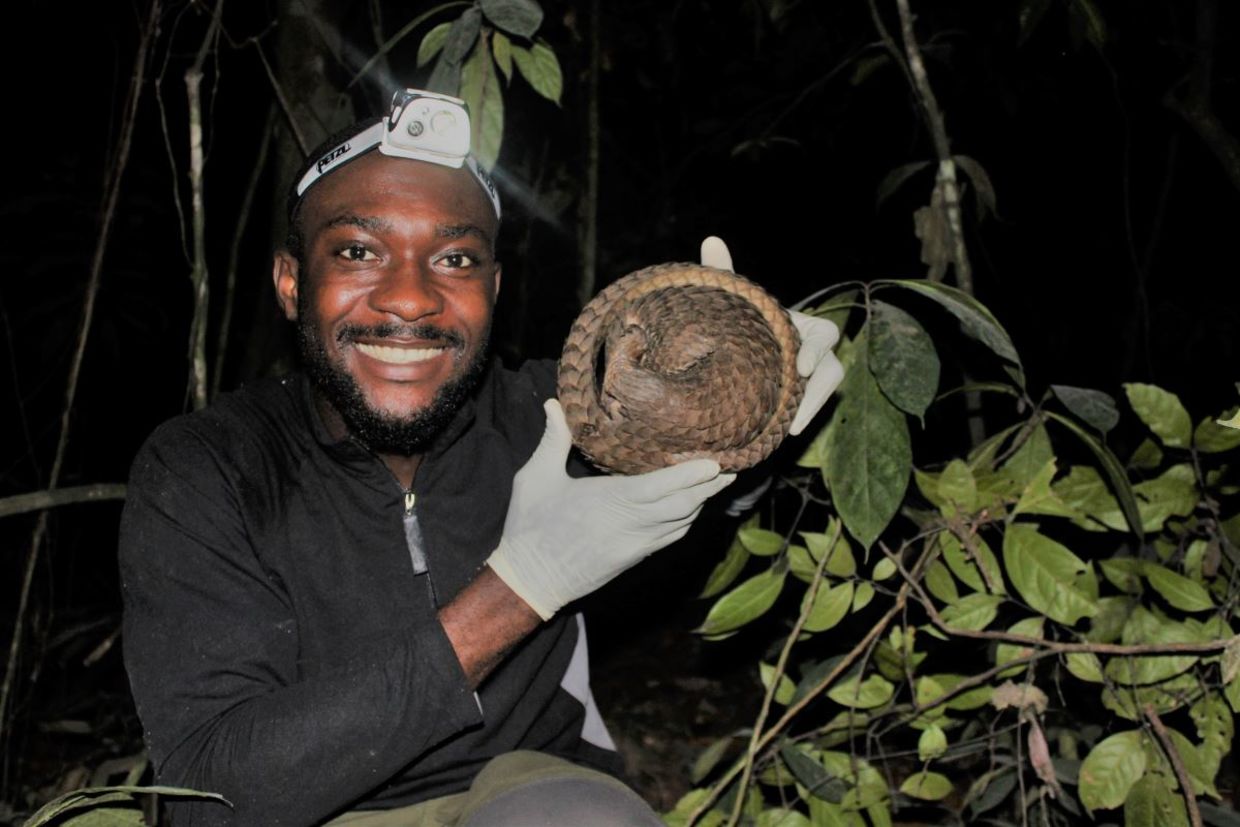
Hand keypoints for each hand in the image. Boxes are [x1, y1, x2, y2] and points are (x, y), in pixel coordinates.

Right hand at [487, 400, 735, 618]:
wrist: (529, 582)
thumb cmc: (530, 528)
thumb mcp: (535, 479)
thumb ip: (552, 440)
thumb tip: (553, 403)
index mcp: (609, 503)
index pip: (660, 488)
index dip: (691, 476)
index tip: (715, 463)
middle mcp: (629, 526)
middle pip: (683, 507)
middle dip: (709, 489)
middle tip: (731, 468)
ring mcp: (635, 546)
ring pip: (681, 524)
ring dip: (700, 504)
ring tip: (717, 483)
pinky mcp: (633, 559)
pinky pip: (669, 538)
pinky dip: (685, 521)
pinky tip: (690, 508)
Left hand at [700, 236, 843, 435]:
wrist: (737, 351)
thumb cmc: (738, 320)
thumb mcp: (731, 301)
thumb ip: (723, 273)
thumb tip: (711, 240)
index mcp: (805, 326)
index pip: (825, 336)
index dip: (816, 351)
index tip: (802, 367)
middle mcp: (815, 352)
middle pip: (832, 371)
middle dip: (816, 394)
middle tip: (795, 417)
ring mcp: (811, 380)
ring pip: (823, 395)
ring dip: (808, 413)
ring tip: (787, 431)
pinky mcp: (802, 400)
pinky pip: (807, 411)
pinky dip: (796, 421)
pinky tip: (777, 436)